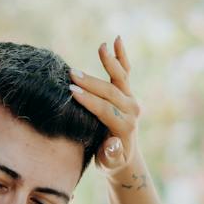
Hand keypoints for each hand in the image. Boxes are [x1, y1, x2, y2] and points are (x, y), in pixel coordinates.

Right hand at [70, 36, 142, 177]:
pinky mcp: (128, 92)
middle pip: (110, 92)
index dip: (89, 100)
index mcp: (125, 127)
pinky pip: (125, 71)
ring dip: (109, 62)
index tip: (71, 91)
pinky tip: (116, 40)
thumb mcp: (108, 163)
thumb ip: (111, 155)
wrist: (123, 158)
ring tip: (101, 47)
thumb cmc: (109, 161)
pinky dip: (121, 56)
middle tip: (72, 73)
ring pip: (120, 78)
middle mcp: (132, 110)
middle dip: (91, 82)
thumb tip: (114, 142)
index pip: (105, 110)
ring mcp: (131, 99)